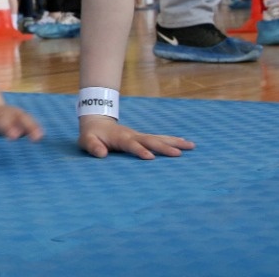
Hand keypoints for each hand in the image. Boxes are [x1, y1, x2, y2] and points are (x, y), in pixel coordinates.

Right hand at [0, 104, 42, 163]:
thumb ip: (30, 128)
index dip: (30, 127)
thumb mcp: (20, 119)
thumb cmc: (10, 120)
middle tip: (14, 136)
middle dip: (7, 127)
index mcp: (11, 115)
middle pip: (0, 121)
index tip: (37, 138)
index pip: (22, 118)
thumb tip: (40, 137)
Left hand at [77, 114, 194, 159]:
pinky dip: (172, 140)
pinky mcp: (142, 137)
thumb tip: (101, 155)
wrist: (97, 121)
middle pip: (151, 141)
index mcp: (121, 138)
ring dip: (174, 142)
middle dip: (164, 147)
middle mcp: (133, 135)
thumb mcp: (87, 141)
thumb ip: (93, 147)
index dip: (140, 151)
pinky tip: (184, 143)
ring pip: (159, 138)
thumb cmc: (91, 134)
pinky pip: (159, 139)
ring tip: (191, 146)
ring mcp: (139, 136)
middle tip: (179, 153)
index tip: (151, 158)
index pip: (132, 145)